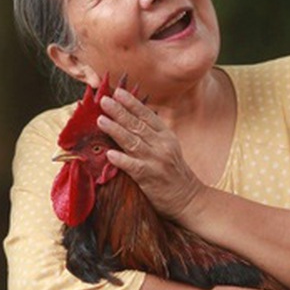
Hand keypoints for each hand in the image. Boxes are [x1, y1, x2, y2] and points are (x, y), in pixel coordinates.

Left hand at [96, 85, 204, 219]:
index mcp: (165, 135)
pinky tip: (109, 154)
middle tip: (104, 100)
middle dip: (119, 111)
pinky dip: (121, 159)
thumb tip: (130, 117)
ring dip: (115, 130)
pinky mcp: (150, 177)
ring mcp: (156, 160)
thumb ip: (152, 133)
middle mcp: (162, 145)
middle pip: (137, 125)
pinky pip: (133, 166)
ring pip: (133, 142)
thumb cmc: (173, 171)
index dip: (132, 103)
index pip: (146, 115)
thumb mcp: (167, 147)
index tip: (118, 92)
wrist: (188, 198)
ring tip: (101, 120)